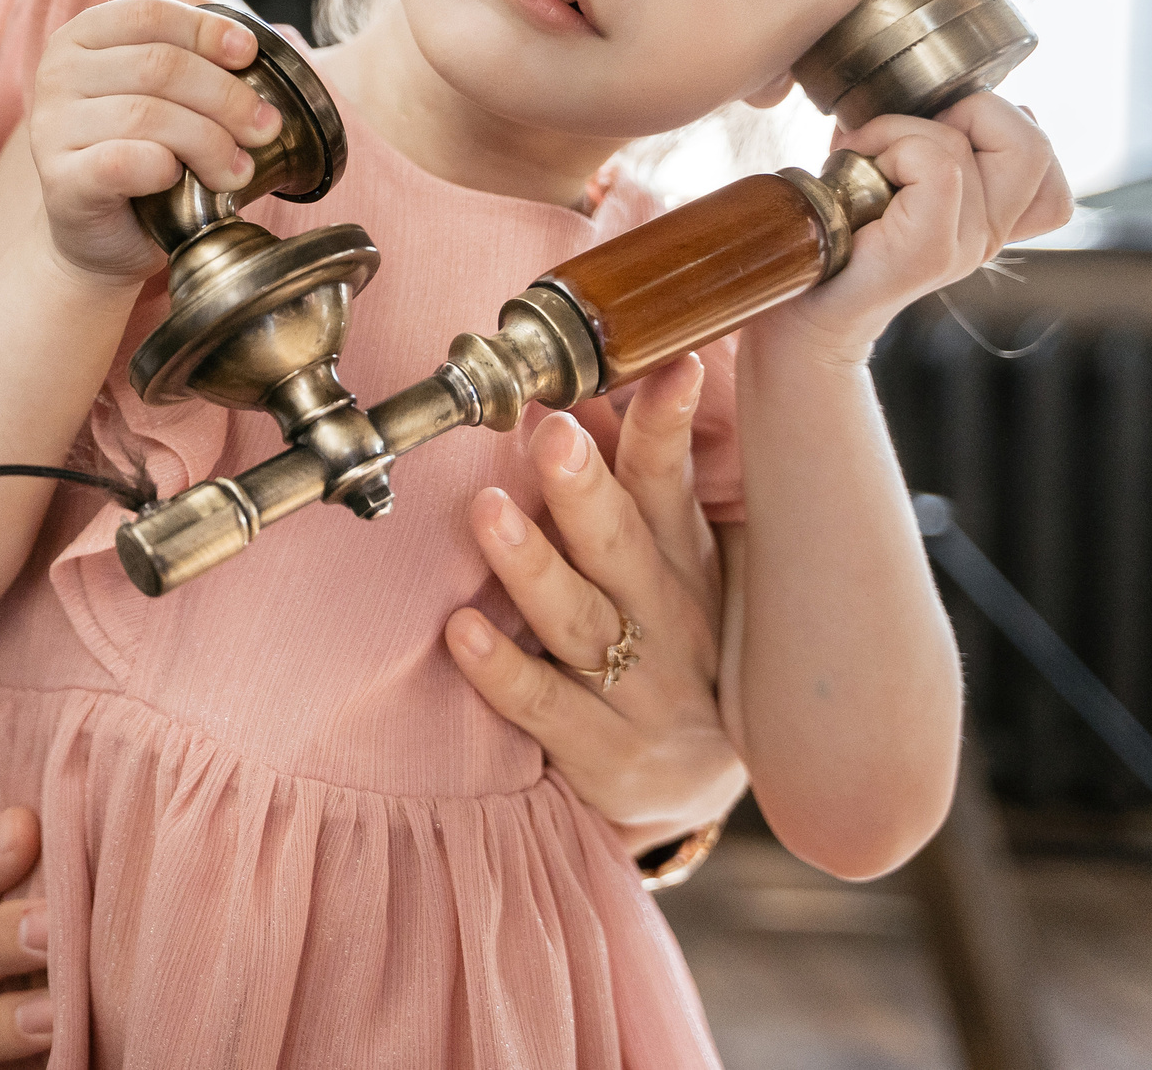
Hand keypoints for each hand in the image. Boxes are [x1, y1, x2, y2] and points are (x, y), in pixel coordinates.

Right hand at [26, 0, 281, 282]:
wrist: (106, 235)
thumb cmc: (142, 156)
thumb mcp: (166, 95)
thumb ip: (189, 52)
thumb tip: (240, 30)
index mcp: (81, 38)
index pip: (149, 14)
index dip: (205, 30)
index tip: (248, 54)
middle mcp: (57, 74)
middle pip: (158, 65)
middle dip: (226, 96)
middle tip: (264, 127)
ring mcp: (51, 128)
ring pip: (147, 114)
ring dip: (209, 142)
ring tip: (238, 168)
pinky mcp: (60, 179)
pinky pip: (121, 161)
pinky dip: (164, 169)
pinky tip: (182, 180)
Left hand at [443, 356, 746, 852]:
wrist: (689, 787)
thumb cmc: (665, 645)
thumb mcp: (670, 565)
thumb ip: (628, 487)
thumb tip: (583, 396)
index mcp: (684, 561)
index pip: (674, 484)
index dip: (668, 426)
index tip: (672, 365)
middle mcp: (668, 619)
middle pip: (623, 547)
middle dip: (586, 489)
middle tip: (552, 435)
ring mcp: (639, 689)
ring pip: (581, 621)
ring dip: (533, 566)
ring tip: (487, 512)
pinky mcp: (600, 752)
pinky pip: (544, 706)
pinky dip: (502, 670)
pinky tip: (462, 631)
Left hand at [782, 93, 1072, 360]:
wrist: (799, 304)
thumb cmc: (837, 228)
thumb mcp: (895, 170)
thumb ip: (933, 135)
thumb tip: (946, 94)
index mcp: (994, 216)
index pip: (1043, 156)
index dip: (1001, 120)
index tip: (938, 127)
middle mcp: (990, 234)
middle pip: (1033, 144)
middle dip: (968, 111)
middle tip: (906, 134)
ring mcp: (965, 247)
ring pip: (964, 143)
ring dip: (904, 128)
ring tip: (867, 156)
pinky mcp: (929, 250)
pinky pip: (937, 165)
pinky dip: (892, 145)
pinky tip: (857, 171)